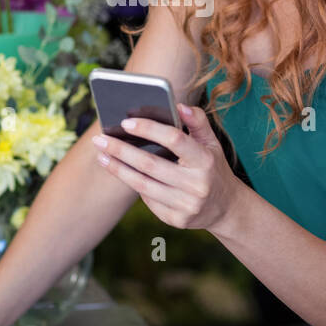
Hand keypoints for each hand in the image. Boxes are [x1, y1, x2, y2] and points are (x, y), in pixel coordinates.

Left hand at [92, 103, 244, 233]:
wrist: (226, 208)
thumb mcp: (212, 143)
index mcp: (205, 160)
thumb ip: (197, 122)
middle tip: (99, 140)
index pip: (174, 139)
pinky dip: (134, 185)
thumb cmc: (213, 168)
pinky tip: (121, 173)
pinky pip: (148, 200)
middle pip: (150, 164)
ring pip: (143, 185)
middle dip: (121, 151)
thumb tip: (179, 105)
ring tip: (101, 156)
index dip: (149, 129)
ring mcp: (186, 205)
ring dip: (118, 170)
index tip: (125, 122)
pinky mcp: (177, 220)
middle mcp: (197, 184)